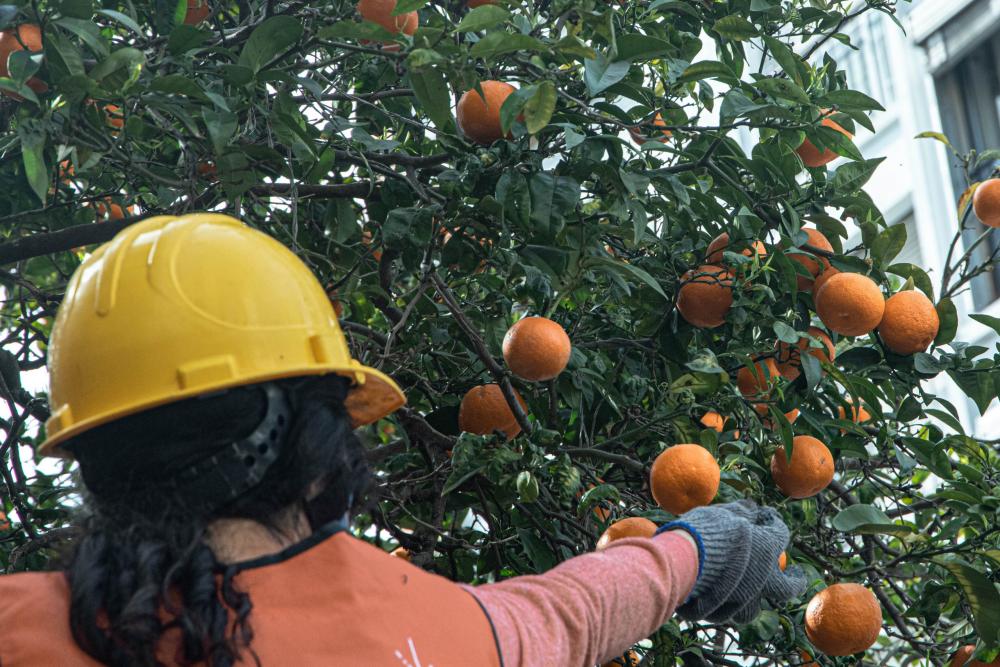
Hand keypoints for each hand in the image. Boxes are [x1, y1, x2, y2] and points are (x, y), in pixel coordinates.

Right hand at [656, 499, 806, 623]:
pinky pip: (727, 613)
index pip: (781, 534)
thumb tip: (752, 506)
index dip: (776, 524)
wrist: (684, 560)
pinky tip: (716, 597)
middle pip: (787, 588)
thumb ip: (740, 511)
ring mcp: (744, 599)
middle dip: (795, 582)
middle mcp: (762, 579)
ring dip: (754, 601)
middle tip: (795, 575)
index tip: (769, 519)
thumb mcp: (723, 514)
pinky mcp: (722, 612)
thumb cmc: (704, 532)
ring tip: (748, 594)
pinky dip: (724, 606)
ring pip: (754, 609)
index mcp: (766, 548)